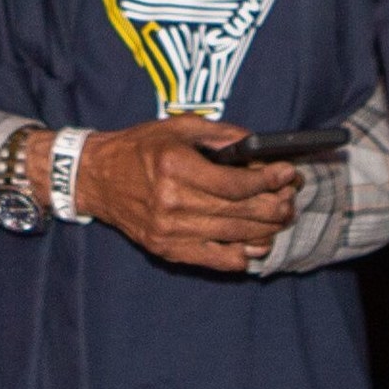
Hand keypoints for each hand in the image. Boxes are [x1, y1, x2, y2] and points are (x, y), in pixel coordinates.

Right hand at [66, 115, 298, 271]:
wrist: (96, 178)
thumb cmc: (138, 148)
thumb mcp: (177, 127)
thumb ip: (220, 134)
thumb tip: (258, 145)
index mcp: (175, 168)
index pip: (234, 184)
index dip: (269, 180)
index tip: (289, 173)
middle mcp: (172, 202)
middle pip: (240, 212)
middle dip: (275, 205)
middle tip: (291, 197)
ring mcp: (169, 231)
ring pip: (235, 237)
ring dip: (267, 229)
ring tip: (281, 216)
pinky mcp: (168, 250)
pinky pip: (217, 260)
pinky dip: (243, 254)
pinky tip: (257, 242)